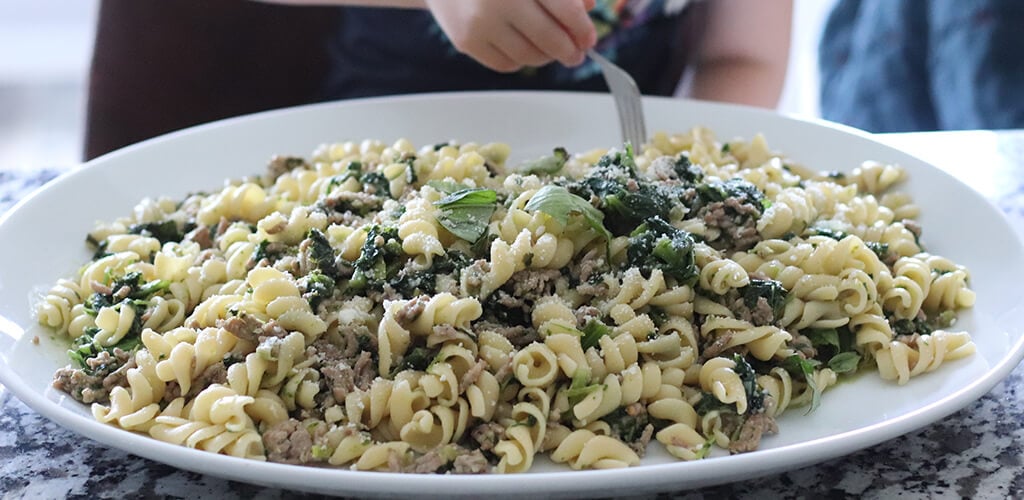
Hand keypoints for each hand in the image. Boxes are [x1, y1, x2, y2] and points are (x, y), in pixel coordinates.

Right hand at [424, 0, 596, 71]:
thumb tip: (589, 8)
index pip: (565, 9)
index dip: (583, 29)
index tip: (589, 39)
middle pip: (549, 39)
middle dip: (569, 51)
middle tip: (575, 54)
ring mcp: (480, 21)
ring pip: (530, 56)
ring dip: (546, 56)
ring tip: (548, 48)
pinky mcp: (466, 41)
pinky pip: (507, 64)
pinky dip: (520, 60)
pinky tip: (520, 45)